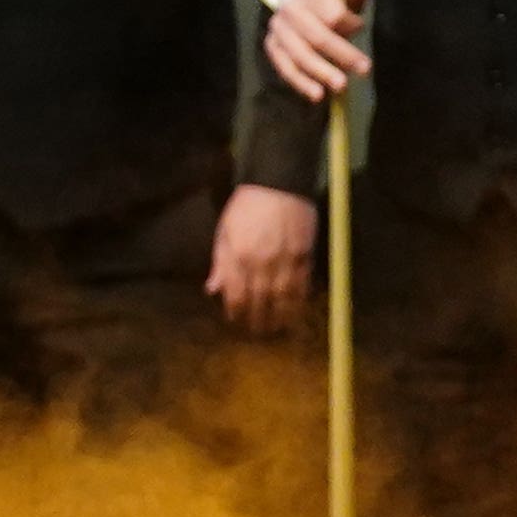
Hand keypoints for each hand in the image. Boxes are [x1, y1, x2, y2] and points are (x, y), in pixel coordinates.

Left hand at [209, 181, 320, 330]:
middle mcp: (261, 262)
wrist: (278, 183)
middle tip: (258, 333)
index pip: (236, 294)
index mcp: (238, 256)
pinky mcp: (304, 254)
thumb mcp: (224, 231)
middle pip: (260, 300)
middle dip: (258, 319)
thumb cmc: (246, 207)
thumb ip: (220, 262)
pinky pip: (302, 283)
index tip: (236, 322)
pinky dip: (299, 300)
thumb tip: (212, 289)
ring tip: (278, 329)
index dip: (236, 312)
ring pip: (283, 297)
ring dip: (280, 316)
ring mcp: (285, 259)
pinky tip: (296, 310)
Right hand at [264, 0, 389, 104]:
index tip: (360, 27)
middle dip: (341, 54)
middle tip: (365, 70)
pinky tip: (317, 95)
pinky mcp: (273, 46)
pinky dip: (300, 82)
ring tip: (341, 87)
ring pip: (299, 55)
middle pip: (317, 37)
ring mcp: (279, 30)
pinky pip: (285, 67)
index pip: (331, 14)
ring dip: (321, 73)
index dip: (349, 23)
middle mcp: (291, 10)